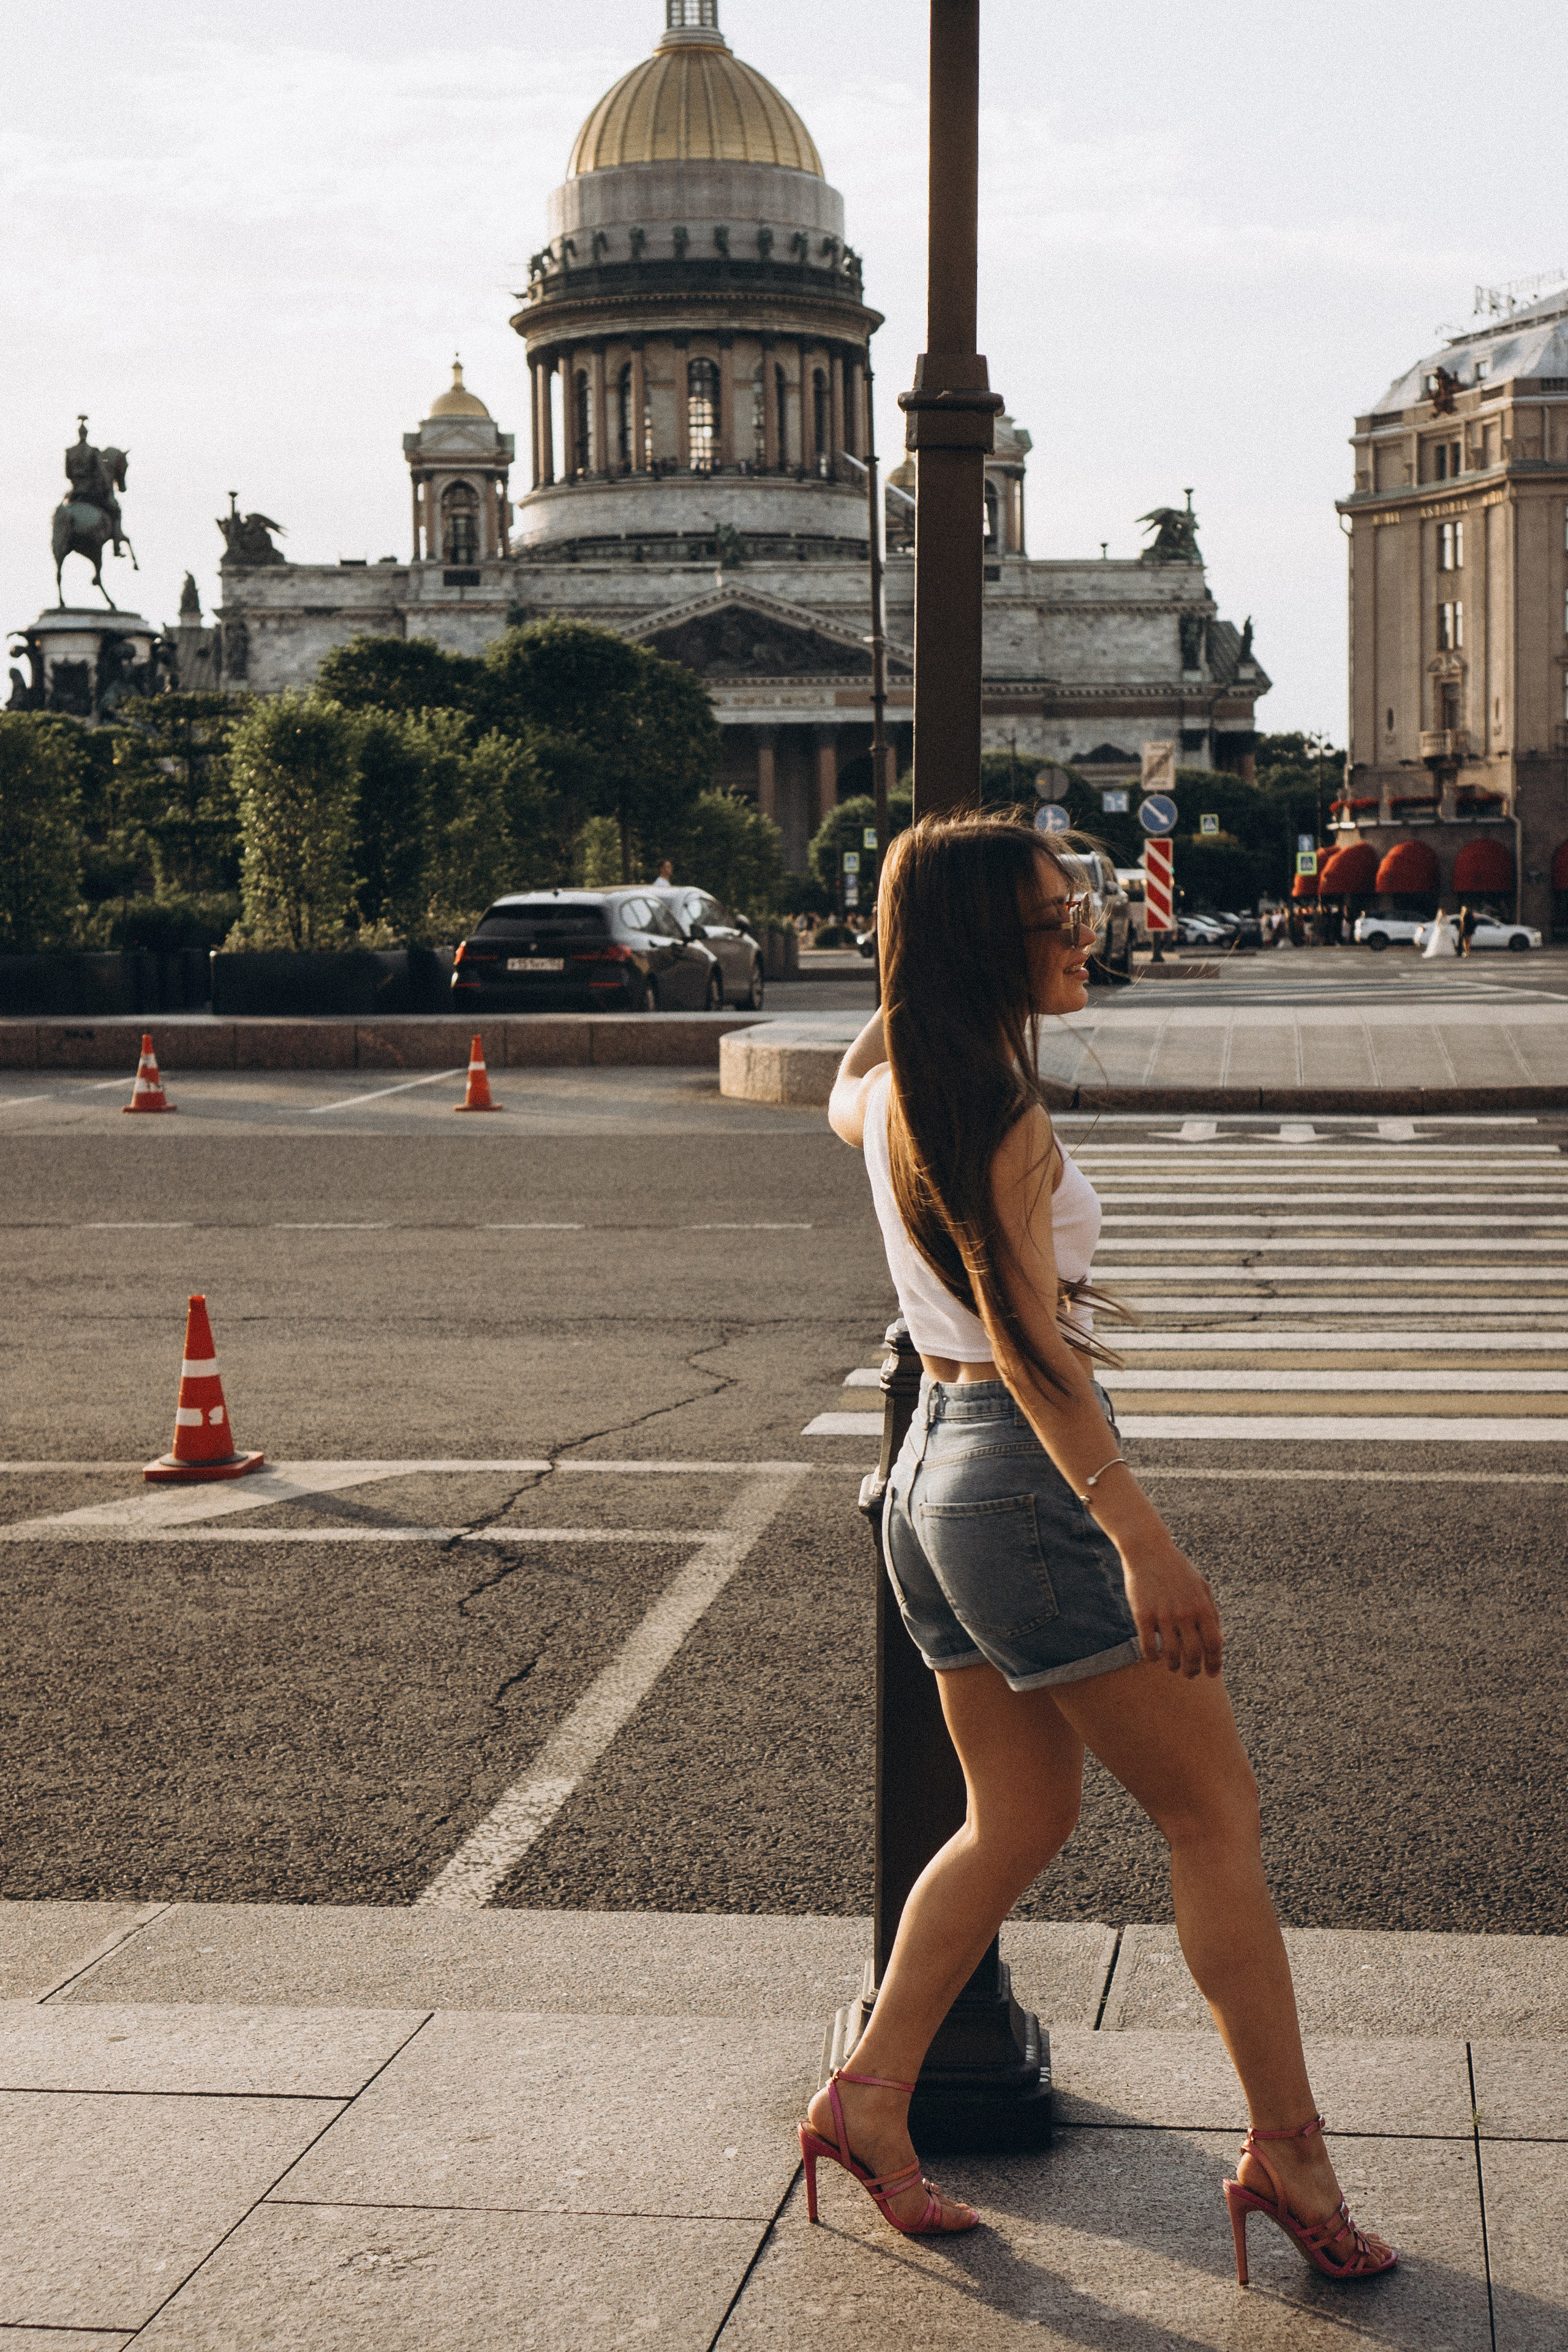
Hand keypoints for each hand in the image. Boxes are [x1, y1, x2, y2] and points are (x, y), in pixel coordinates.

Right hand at [1117, 1534, 1222, 1677]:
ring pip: (1171, 1654)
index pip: (1213, 1645)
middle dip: (1193, 1670)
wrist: (1149, 1550)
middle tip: (1190, 1674)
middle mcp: (1185, 1613)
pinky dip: (1152, 1657)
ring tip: (1173, 1667)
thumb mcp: (1201, 1588)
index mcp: (1202, 1606)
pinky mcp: (1142, 1614)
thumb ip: (1211, 1614)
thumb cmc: (1178, 1569)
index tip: (1212, 1674)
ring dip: (1173, 1667)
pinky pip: (1148, 1646)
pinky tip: (1154, 1657)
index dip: (1215, 1664)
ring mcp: (1163, 1614)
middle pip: (1193, 1654)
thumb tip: (1218, 1642)